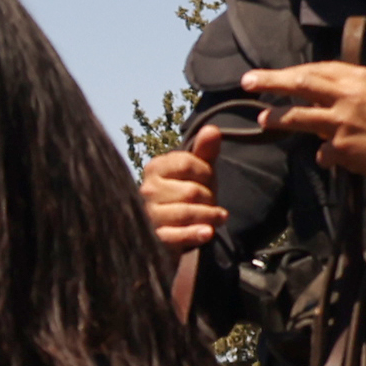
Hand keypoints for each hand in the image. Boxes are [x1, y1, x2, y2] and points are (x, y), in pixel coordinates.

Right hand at [139, 128, 227, 252]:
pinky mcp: (156, 237)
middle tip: (211, 201)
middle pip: (191, 191)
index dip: (206, 172)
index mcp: (155, 168)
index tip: (209, 179)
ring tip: (219, 217)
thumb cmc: (187, 192)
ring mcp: (150, 214)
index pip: (187, 163)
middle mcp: (147, 190)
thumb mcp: (198, 170)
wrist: (176, 226)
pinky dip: (195, 234)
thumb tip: (212, 129)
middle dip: (210, 197)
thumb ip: (204, 150)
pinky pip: (177, 235)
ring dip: (210, 216)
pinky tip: (207, 232)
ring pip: (187, 213)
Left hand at [238, 60, 365, 187]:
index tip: (267, 75)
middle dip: (271, 82)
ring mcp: (342, 123)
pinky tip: (336, 157)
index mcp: (357, 79)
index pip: (315, 70)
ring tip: (266, 120)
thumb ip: (348, 87)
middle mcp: (347, 96)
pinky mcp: (342, 148)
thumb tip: (318, 87)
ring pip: (299, 117)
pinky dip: (325, 154)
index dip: (289, 73)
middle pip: (301, 84)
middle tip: (247, 82)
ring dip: (279, 119)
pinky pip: (322, 151)